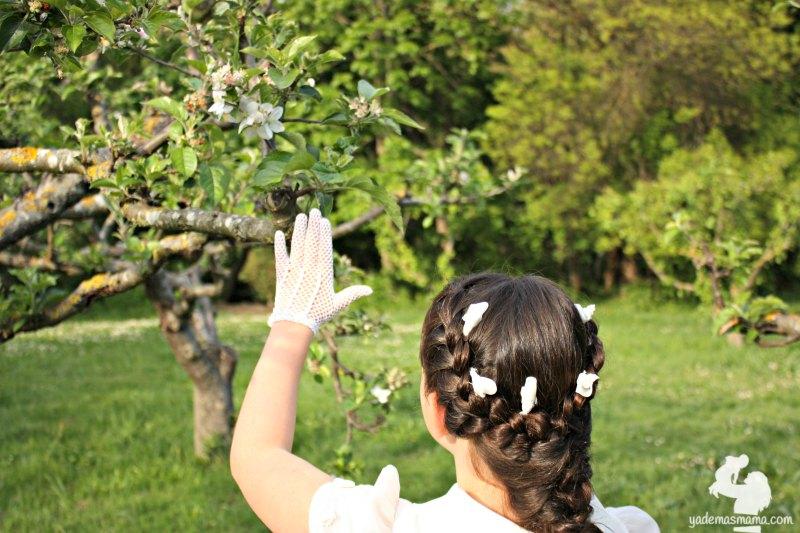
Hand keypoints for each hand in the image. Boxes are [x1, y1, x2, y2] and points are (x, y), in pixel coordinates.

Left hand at [268, 209, 372, 332]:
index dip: (324, 234)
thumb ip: (353, 294)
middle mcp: (309, 270)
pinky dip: (279, 246)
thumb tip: (370, 290)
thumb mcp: (338, 304)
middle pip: (311, 244)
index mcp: (323, 275)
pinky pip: (280, 258)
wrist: (295, 325)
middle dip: (313, 226)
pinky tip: (278, 233)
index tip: (325, 220)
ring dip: (299, 231)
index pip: (324, 250)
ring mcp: (294, 272)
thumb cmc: (318, 315)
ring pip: (297, 247)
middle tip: (314, 210)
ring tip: (301, 216)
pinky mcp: (282, 276)